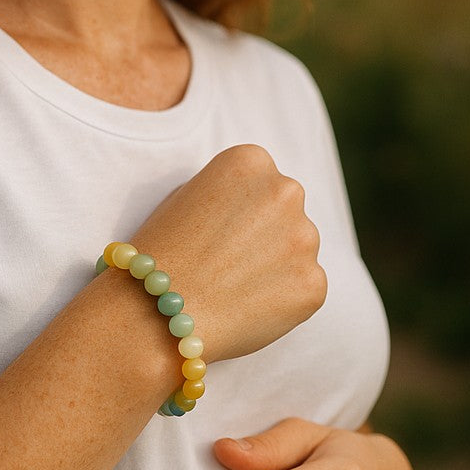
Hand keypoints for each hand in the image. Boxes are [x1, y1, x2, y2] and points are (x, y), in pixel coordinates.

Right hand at [131, 145, 326, 362]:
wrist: (156, 309)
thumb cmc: (163, 248)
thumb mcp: (187, 193)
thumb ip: (229, 190)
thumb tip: (252, 202)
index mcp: (252, 161)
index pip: (262, 178)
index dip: (241, 207)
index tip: (222, 228)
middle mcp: (286, 191)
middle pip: (286, 209)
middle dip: (266, 231)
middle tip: (231, 259)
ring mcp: (304, 239)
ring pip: (299, 248)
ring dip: (277, 263)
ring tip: (235, 284)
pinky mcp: (313, 283)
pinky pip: (305, 286)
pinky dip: (283, 297)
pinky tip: (247, 304)